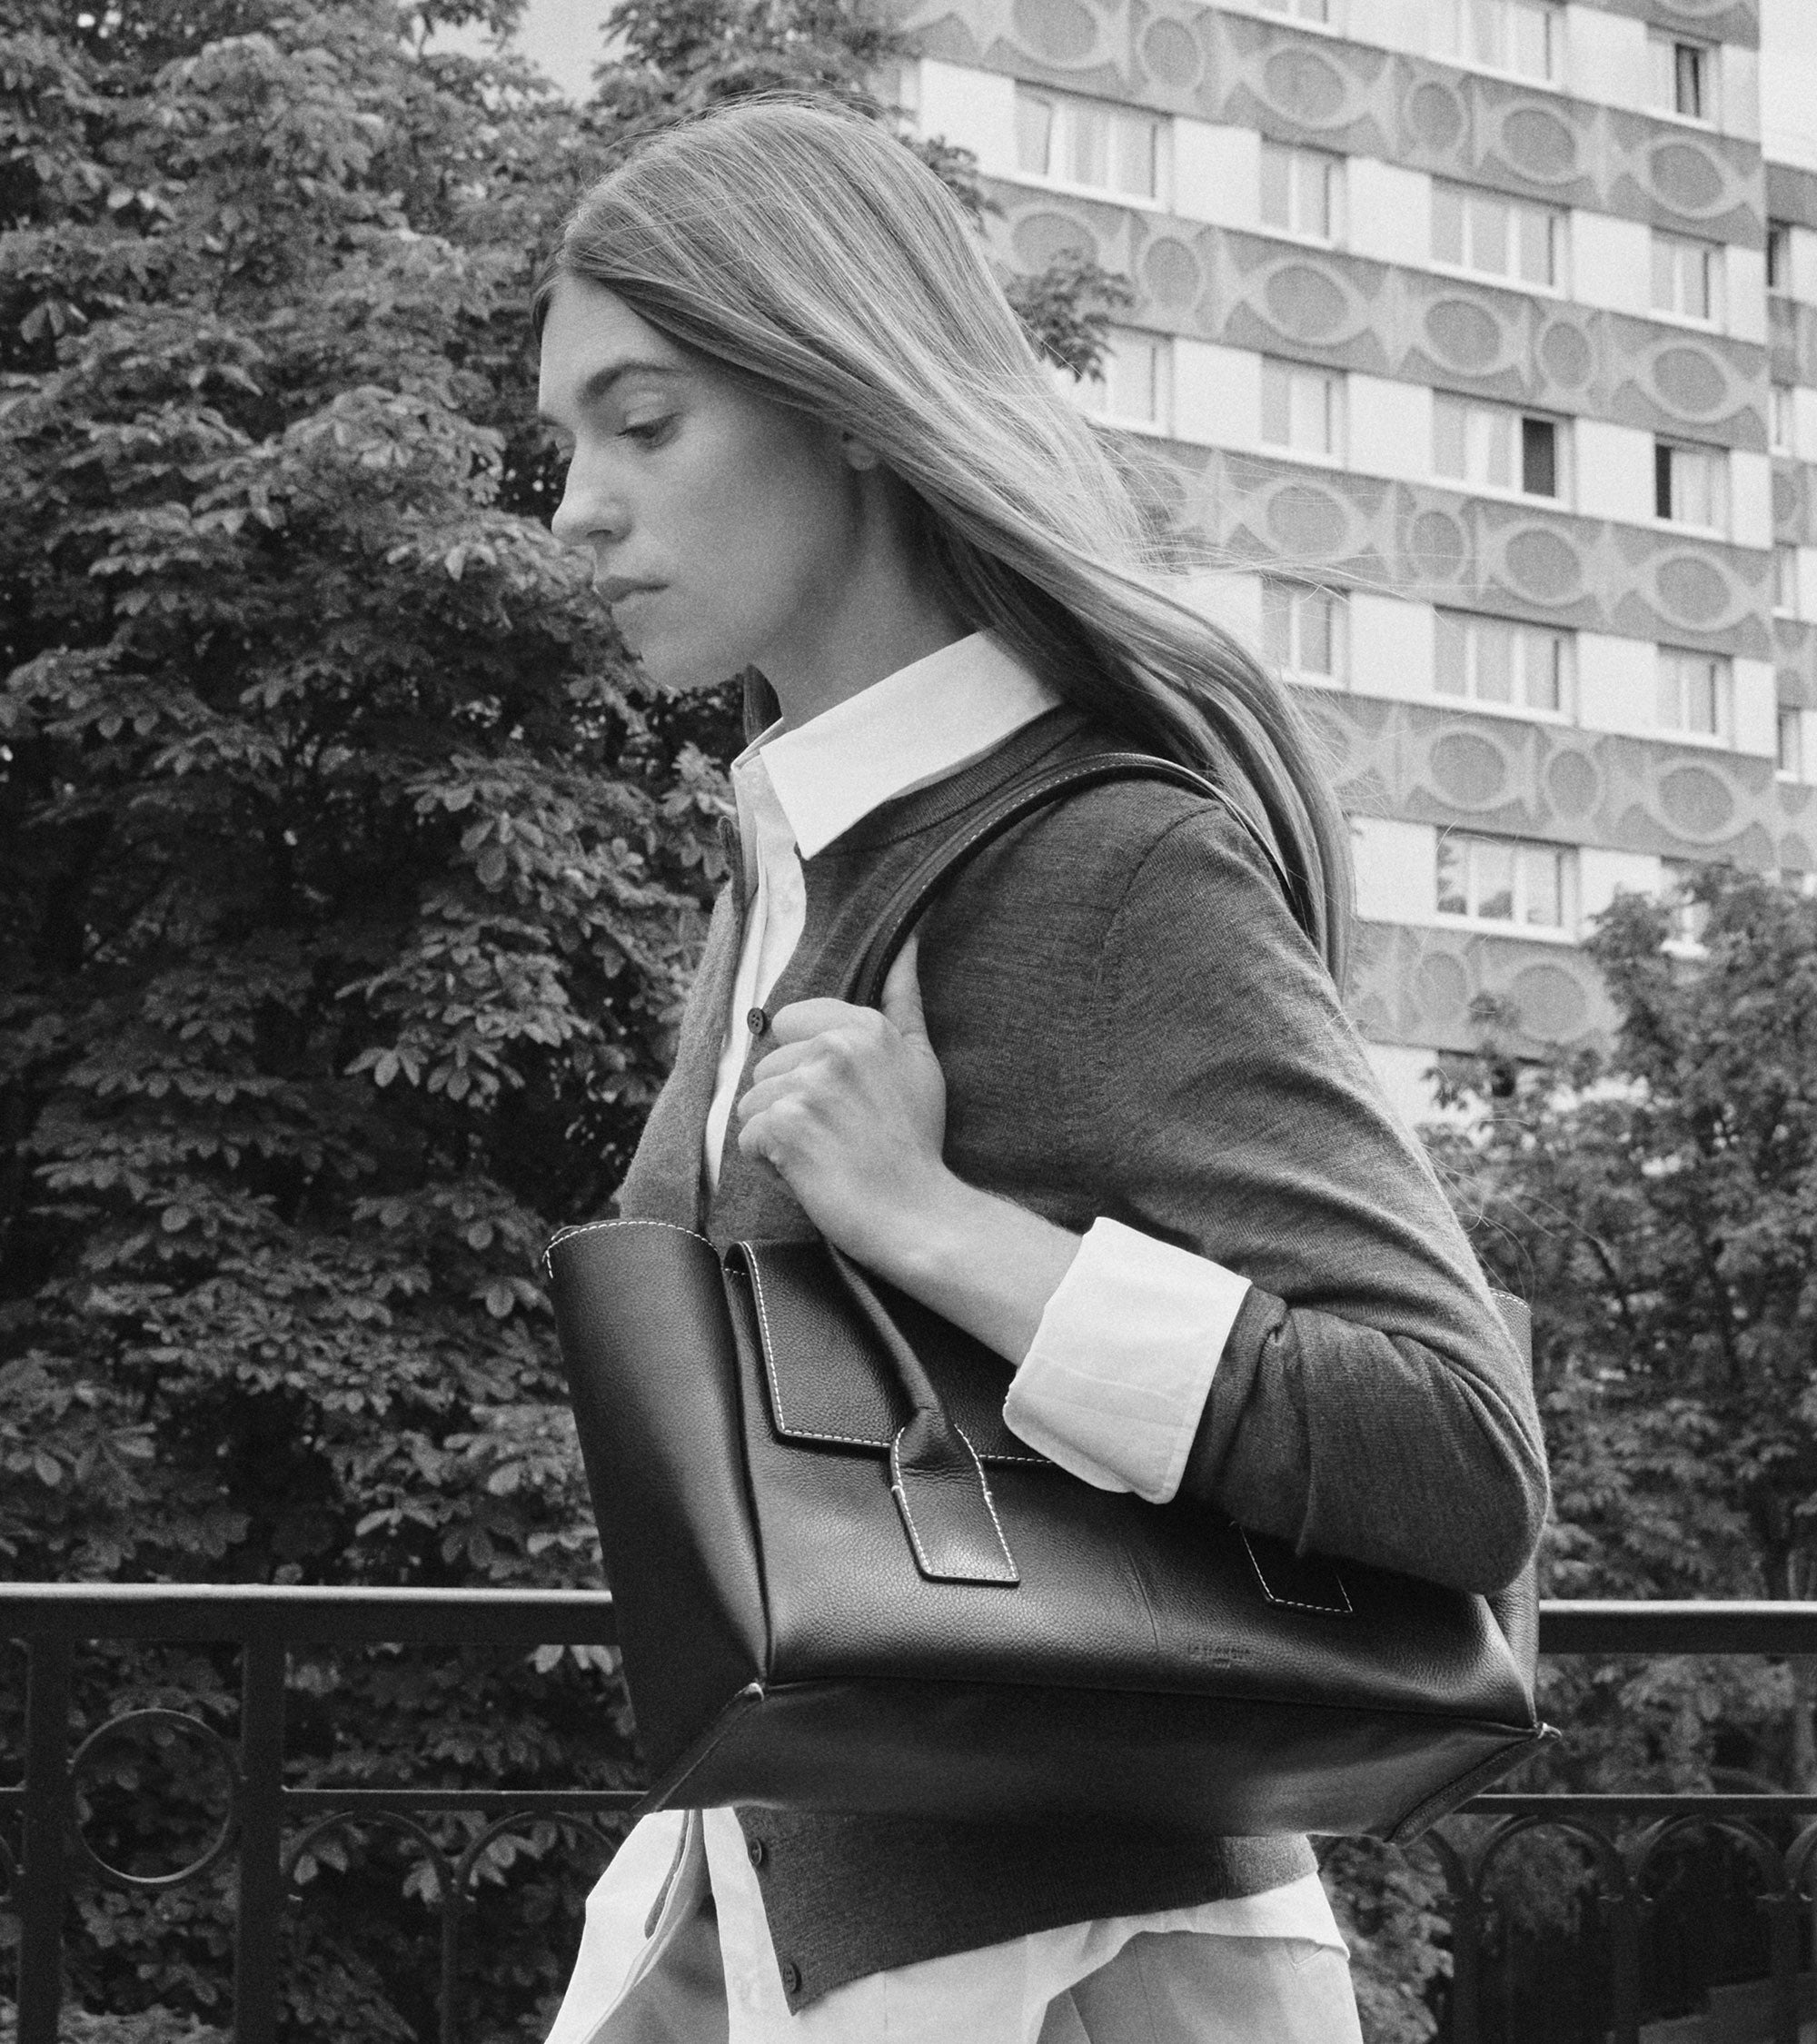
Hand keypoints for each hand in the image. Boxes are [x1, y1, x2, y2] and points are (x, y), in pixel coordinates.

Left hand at [735, 936, 953, 1272]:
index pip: (789, 1023)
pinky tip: (812, 1172)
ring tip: (826, 1154)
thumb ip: (904, 1000)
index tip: (842, 1098)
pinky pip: (747, 1138)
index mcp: (865, 1027)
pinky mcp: (786, 1125)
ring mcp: (810, 1085)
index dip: (805, 1065)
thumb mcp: (920, 1061)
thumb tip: (907, 943)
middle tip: (839, 1134)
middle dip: (791, 1103)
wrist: (917, 1213)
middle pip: (768, 1066)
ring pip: (753, 1103)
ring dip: (779, 1135)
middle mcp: (836, 1048)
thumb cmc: (915, 1144)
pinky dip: (770, 1163)